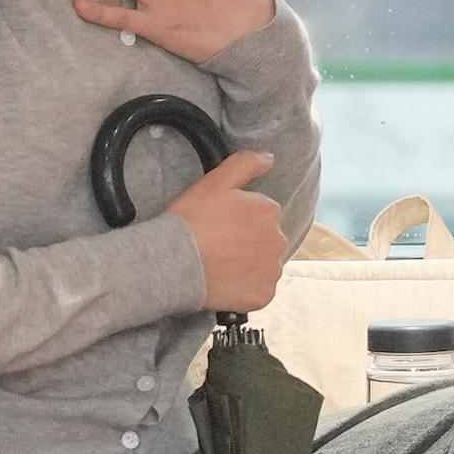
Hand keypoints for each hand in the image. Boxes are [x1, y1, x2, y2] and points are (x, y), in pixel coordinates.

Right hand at [167, 148, 287, 311]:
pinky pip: (259, 291)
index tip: (220, 223)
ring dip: (248, 265)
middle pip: (266, 239)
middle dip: (247, 241)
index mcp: (269, 212)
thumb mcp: (216, 181)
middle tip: (219, 244)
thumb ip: (246, 163)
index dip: (239, 218)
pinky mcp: (263, 295)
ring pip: (264, 265)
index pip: (261, 214)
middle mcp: (278, 241)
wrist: (175, 262)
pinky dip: (246, 288)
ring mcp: (271, 271)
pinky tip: (226, 282)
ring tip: (220, 264)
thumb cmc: (192, 220)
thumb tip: (269, 158)